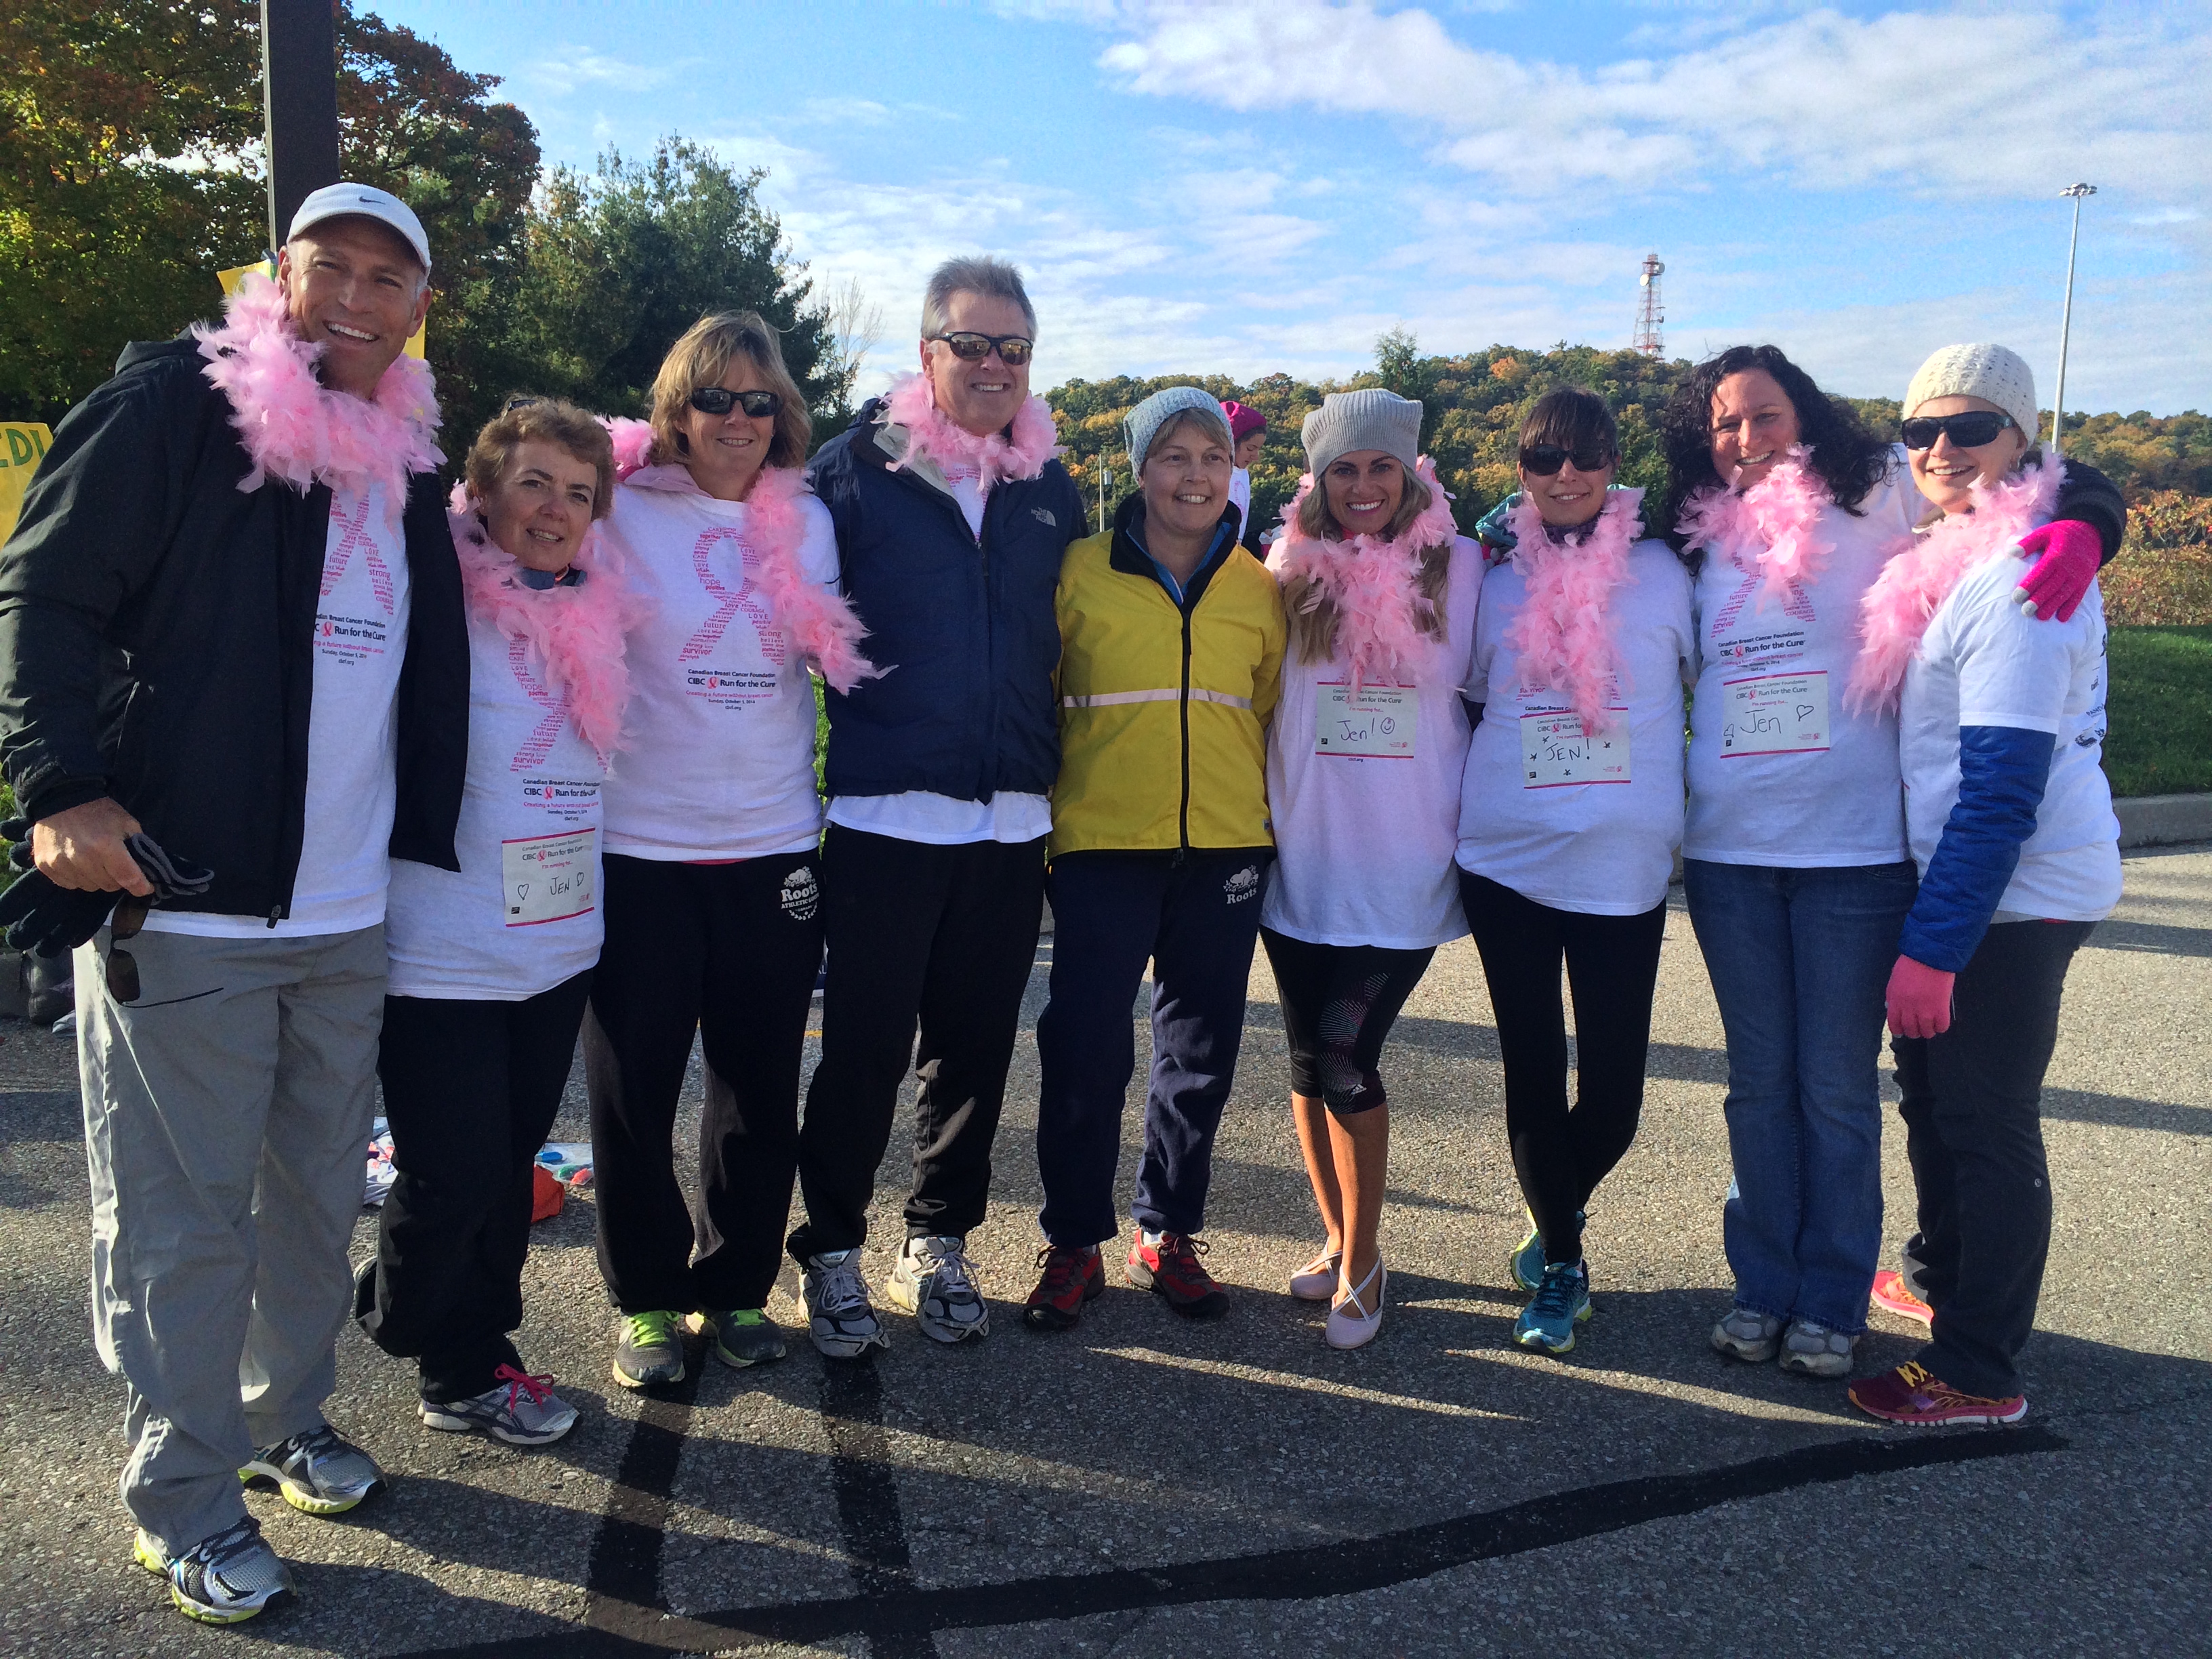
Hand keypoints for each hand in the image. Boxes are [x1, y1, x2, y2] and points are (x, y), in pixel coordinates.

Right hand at [32, 798, 151, 895]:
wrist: (60, 797)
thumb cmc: (98, 811)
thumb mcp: (126, 822)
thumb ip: (138, 846)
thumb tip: (146, 869)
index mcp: (106, 845)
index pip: (129, 878)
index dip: (141, 886)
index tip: (146, 887)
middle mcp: (82, 858)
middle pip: (109, 886)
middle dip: (117, 878)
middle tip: (115, 864)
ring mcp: (61, 863)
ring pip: (89, 887)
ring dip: (96, 879)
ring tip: (94, 860)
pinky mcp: (45, 866)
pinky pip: (69, 884)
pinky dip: (77, 877)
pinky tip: (78, 862)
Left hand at [1885, 954, 1955, 1038]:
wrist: (1930, 956)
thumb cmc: (1912, 964)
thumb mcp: (1895, 980)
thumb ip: (1894, 996)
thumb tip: (1893, 1008)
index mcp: (1895, 1001)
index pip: (1894, 1023)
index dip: (1898, 1030)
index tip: (1901, 1032)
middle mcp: (1908, 1009)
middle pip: (1911, 1030)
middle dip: (1914, 1032)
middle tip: (1918, 1029)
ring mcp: (1925, 1011)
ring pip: (1926, 1032)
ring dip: (1928, 1032)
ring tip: (1930, 1027)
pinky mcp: (1941, 1009)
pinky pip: (1941, 1027)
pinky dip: (1941, 1027)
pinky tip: (1940, 1022)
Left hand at [2014, 520, 2099, 621]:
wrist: (2092, 534)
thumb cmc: (2062, 534)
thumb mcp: (2045, 532)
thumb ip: (2028, 543)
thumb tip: (2010, 552)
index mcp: (2057, 555)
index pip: (2041, 573)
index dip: (2029, 586)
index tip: (2016, 598)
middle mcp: (2069, 568)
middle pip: (2052, 586)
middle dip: (2039, 600)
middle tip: (2025, 612)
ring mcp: (2078, 576)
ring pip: (2064, 594)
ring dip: (2053, 606)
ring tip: (2040, 617)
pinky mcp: (2085, 582)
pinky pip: (2078, 597)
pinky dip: (2071, 608)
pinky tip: (2061, 618)